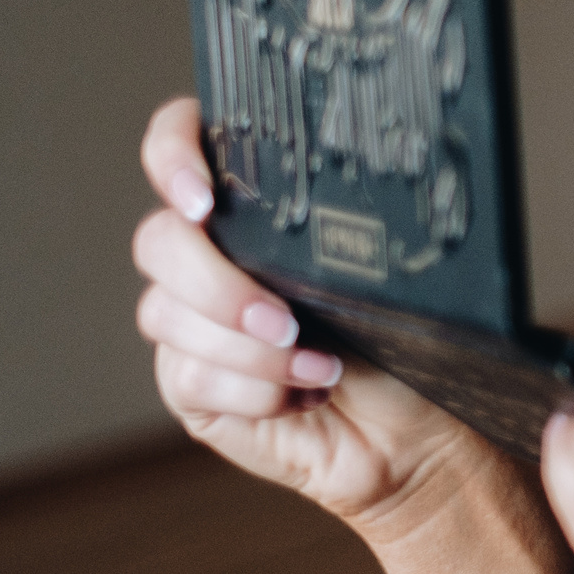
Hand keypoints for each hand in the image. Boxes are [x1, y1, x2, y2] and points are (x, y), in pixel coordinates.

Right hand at [132, 96, 492, 534]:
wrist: (414, 429)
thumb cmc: (406, 340)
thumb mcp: (388, 273)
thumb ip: (345, 230)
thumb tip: (339, 214)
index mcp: (252, 211)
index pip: (181, 144)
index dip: (172, 156)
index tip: (203, 198)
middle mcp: (210, 258)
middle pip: (159, 242)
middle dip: (218, 284)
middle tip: (283, 320)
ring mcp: (191, 322)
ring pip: (168, 316)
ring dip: (252, 351)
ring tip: (323, 367)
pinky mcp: (189, 384)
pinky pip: (189, 376)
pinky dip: (256, 391)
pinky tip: (305, 395)